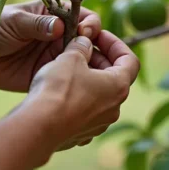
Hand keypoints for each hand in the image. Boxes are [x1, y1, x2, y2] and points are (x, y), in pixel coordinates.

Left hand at [0, 0, 100, 91]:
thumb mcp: (14, 21)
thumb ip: (36, 24)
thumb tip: (58, 27)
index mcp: (54, 15)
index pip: (82, 17)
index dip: (89, 24)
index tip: (86, 33)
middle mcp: (60, 35)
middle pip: (88, 40)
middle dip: (97, 48)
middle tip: (99, 59)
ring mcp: (55, 56)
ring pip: (82, 60)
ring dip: (92, 67)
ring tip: (97, 75)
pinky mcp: (48, 74)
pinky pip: (67, 77)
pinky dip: (78, 81)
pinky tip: (83, 87)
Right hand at [22, 31, 139, 149]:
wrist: (38, 127)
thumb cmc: (58, 90)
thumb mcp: (71, 57)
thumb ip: (81, 46)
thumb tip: (84, 43)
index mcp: (118, 87)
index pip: (130, 60)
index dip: (115, 44)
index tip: (98, 36)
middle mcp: (113, 108)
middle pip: (113, 77)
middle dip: (98, 59)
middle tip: (79, 48)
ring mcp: (98, 124)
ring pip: (98, 95)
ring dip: (87, 79)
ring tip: (67, 68)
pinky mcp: (81, 134)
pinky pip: (84, 111)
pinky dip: (77, 98)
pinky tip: (60, 91)